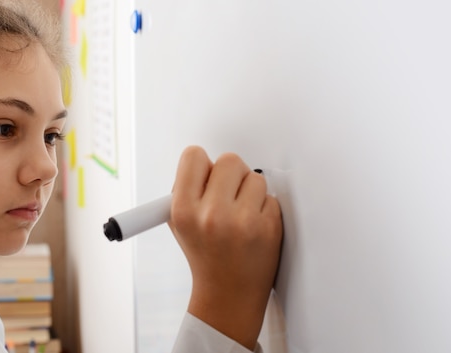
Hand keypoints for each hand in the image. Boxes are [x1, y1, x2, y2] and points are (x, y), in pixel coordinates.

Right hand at [169, 146, 282, 350]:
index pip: (194, 156)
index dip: (202, 164)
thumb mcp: (178, 223)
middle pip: (230, 160)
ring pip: (255, 178)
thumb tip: (203, 161)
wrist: (229, 294)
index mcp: (184, 211)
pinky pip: (271, 197)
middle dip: (231, 175)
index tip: (207, 174)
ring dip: (251, 191)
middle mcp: (212, 215)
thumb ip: (186, 189)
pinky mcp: (269, 228)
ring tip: (241, 214)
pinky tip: (254, 226)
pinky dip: (265, 208)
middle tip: (228, 193)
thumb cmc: (205, 255)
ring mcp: (243, 222)